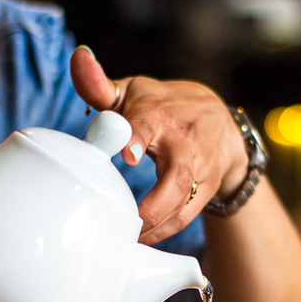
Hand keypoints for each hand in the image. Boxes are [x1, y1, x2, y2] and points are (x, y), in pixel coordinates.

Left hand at [70, 47, 248, 244]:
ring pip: (184, 203)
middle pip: (177, 176)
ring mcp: (201, 168)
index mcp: (160, 114)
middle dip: (153, 205)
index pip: (149, 122)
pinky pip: (187, 217)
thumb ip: (100, 84)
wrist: (221, 122)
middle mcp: (185, 142)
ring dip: (155, 227)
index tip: (127, 154)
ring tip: (127, 241)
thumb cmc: (163, 107)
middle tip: (128, 223)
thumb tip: (79, 59)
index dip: (138, 136)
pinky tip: (141, 242)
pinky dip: (164, 232)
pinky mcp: (208, 189)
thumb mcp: (133, 92)